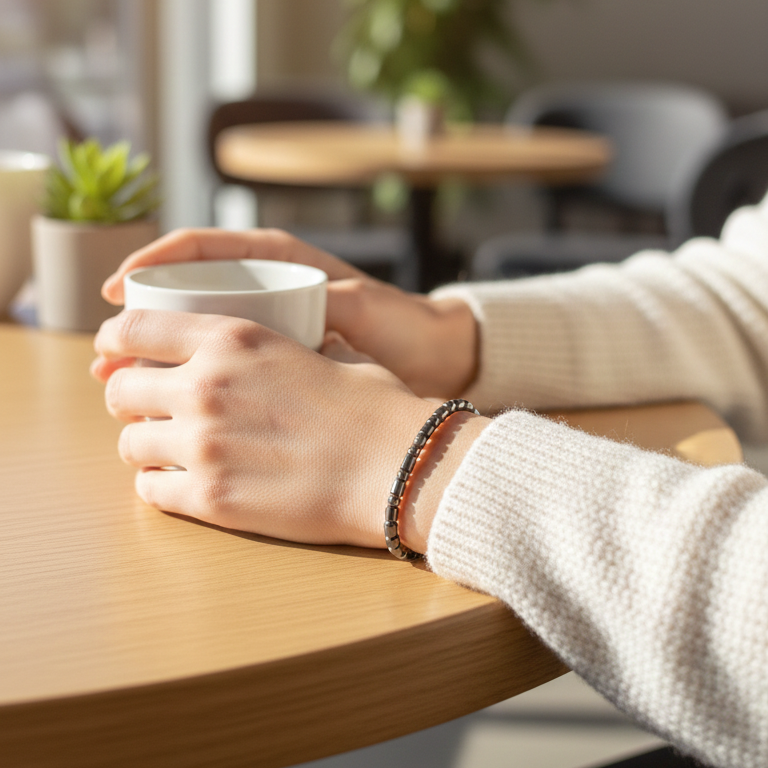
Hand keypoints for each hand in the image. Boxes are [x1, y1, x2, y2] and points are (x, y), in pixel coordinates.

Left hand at [91, 309, 487, 551]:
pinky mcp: (211, 499)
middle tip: (150, 411)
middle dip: (128, 400)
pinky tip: (183, 485)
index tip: (113, 353)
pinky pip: (150, 491)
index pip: (136, 327)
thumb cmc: (375, 408)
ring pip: (129, 445)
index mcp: (233, 340)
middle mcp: (205, 387)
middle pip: (122, 390)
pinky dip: (160, 487)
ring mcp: (203, 445)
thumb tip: (292, 345)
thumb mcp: (329, 351)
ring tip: (171, 452)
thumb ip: (287, 346)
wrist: (400, 467)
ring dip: (144, 447)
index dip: (114, 339)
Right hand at [101, 228, 478, 398]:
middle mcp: (264, 295)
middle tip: (107, 360)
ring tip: (120, 389)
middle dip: (139, 328)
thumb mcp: (364, 309)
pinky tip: (169, 414)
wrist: (433, 359)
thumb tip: (294, 311)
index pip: (200, 251)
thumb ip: (331, 304)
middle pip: (184, 303)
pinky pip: (220, 373)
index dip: (152, 263)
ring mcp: (266, 334)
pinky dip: (190, 388)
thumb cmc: (402, 325)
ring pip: (194, 343)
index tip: (116, 291)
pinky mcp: (273, 369)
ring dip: (155, 364)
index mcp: (278, 264)